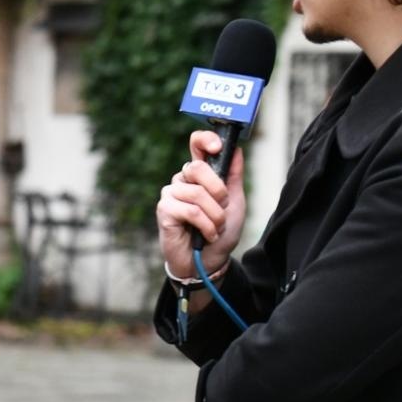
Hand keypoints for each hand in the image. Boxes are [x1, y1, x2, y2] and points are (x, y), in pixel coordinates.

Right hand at [157, 129, 246, 279]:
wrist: (209, 261)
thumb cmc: (219, 232)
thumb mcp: (235, 202)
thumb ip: (234, 176)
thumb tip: (237, 149)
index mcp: (199, 175)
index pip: (196, 145)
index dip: (205, 140)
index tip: (217, 147)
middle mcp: (182, 181)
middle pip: (196, 167)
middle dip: (217, 190)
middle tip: (224, 208)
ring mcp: (171, 195)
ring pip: (197, 194)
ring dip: (215, 216)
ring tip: (216, 228)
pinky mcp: (164, 211)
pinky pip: (191, 211)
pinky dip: (206, 226)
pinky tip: (207, 235)